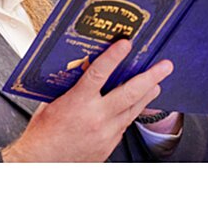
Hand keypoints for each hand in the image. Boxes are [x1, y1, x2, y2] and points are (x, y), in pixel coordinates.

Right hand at [2, 40, 173, 161]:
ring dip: (147, 95)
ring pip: (133, 110)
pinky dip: (131, 113)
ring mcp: (105, 133)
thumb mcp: (51, 102)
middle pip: (130, 93)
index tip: (125, 44)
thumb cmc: (43, 133)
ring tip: (157, 83)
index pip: (99, 73)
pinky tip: (134, 106)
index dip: (114, 56)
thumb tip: (81, 70)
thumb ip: (70, 87)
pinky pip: (124, 125)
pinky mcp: (109, 145)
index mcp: (77, 103)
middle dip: (150, 77)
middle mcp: (96, 118)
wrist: (42, 164)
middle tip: (165, 66)